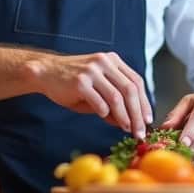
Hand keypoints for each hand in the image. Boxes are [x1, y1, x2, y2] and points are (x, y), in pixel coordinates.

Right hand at [25, 52, 152, 137]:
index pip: (136, 81)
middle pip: (130, 90)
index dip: (144, 102)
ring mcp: (92, 70)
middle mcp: (104, 62)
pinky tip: (104, 118)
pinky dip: (104, 112)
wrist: (46, 72)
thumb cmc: (73, 83)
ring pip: (117, 97)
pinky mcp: (80, 81)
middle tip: (140, 131)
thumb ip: (113, 102)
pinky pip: (99, 101)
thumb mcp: (97, 89)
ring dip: (124, 116)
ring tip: (126, 129)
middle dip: (138, 113)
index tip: (147, 119)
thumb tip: (129, 123)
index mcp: (112, 60)